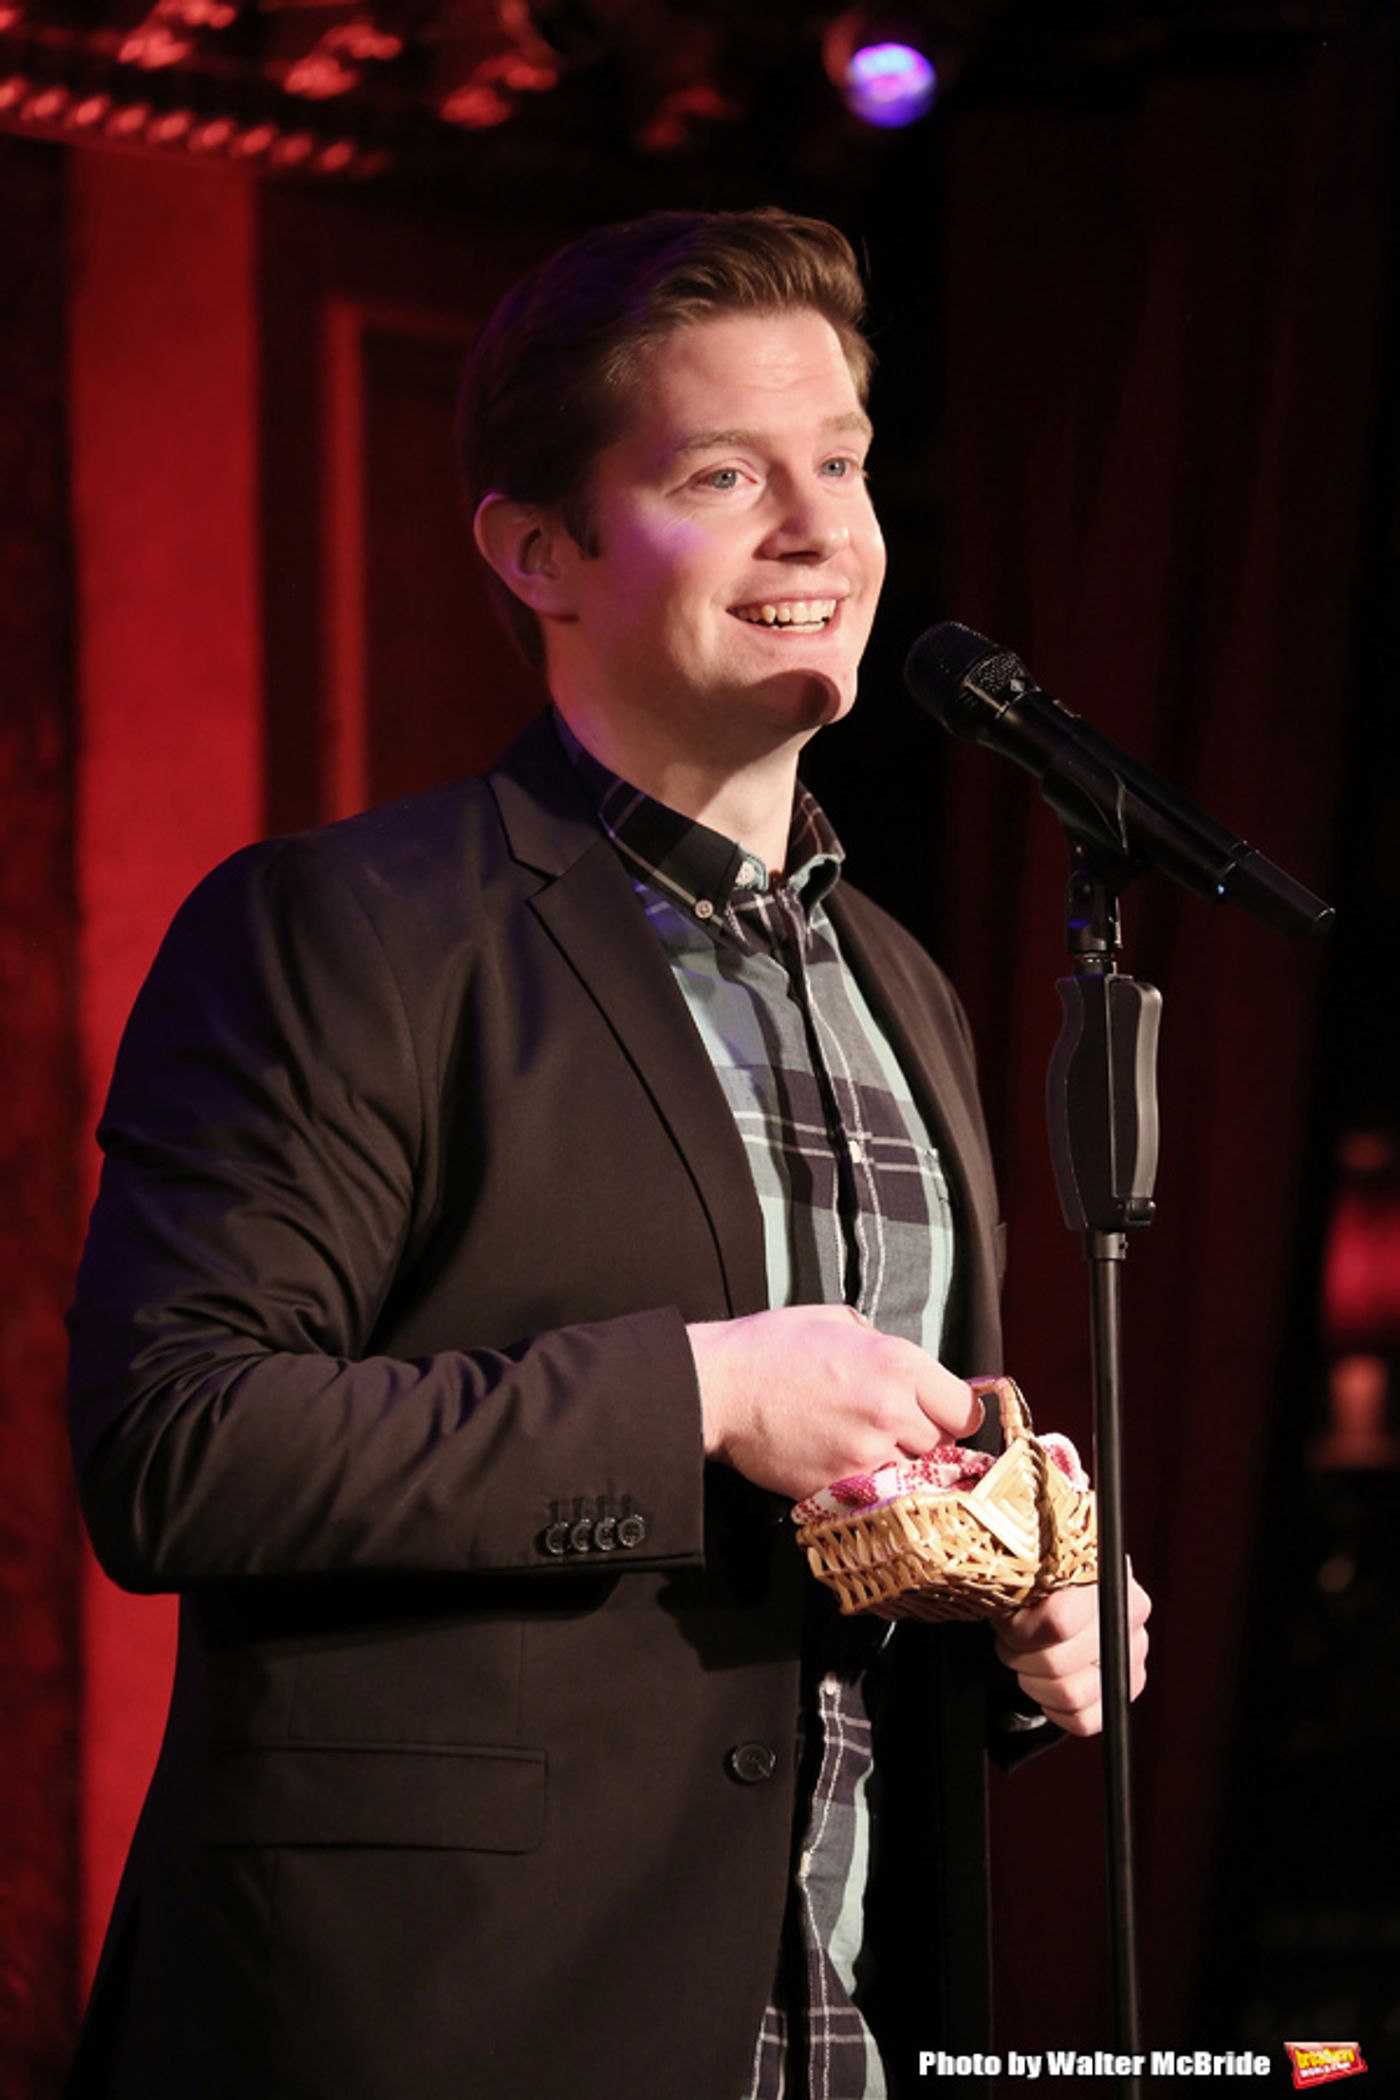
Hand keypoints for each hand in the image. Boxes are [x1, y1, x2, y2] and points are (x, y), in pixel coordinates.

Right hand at [688, 1304, 982, 1501]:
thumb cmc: (771, 1347)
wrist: (719, 1388)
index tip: (939, 1415)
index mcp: (898, 1363)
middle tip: (891, 1428)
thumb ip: (883, 1344)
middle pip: (942, 1446)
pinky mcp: (839, 1486)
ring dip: (896, 1465)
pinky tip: (841, 1463)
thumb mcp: (837, 1321)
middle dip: (923, 1439)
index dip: (953, 1413)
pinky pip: (875, 1495)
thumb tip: (907, 1370)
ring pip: (912, 1475)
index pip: (965, 1410)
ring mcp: (866, 1454)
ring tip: (862, 1445)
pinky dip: (866, 1486)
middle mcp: (892, 1411)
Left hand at [994, 1567, 1150, 1737]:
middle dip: (1020, 1656)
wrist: (1057, 1584)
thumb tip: (1002, 1602)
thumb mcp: (1022, 1564)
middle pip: (1059, 1663)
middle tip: (1011, 1641)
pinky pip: (1084, 1719)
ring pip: (1071, 1695)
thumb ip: (1018, 1580)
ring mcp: (1133, 1650)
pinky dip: (1053, 1708)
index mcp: (1102, 1571)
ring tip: (1026, 1656)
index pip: (1057, 1623)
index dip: (1019, 1631)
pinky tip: (1045, 1680)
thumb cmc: (1033, 1571)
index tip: (1006, 1622)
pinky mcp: (1129, 1684)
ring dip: (1034, 1681)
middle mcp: (1128, 1610)